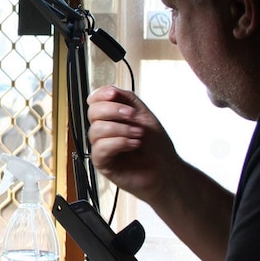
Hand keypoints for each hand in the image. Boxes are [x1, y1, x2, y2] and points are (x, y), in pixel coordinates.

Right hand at [86, 85, 179, 202]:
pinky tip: (133, 144)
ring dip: (121, 129)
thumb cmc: (156, 147)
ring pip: (96, 130)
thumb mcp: (145, 116)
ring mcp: (102, 147)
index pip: (95, 101)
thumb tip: (111, 89)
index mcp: (112, 118)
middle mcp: (105, 131)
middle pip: (93, 112)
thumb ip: (128, 100)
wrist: (166, 170)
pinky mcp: (102, 162)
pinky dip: (119, 143)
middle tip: (133, 116)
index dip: (101, 94)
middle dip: (114, 110)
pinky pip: (100, 148)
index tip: (113, 94)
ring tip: (138, 135)